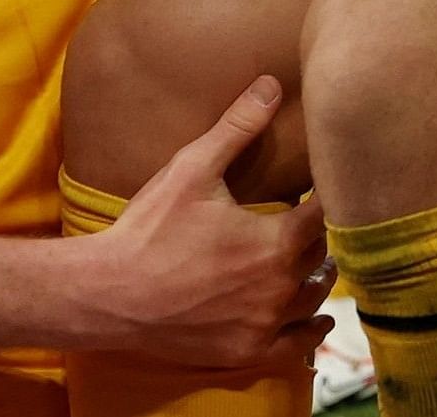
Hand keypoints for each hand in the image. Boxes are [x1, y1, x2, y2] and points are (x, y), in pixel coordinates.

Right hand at [70, 77, 331, 369]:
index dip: (329, 196)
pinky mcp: (246, 351)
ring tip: (317, 262)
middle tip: (313, 220)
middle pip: (322, 256)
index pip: (328, 214)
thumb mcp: (192, 169)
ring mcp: (264, 324)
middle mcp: (280, 287)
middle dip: (319, 236)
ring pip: (315, 299)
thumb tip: (271, 85)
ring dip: (317, 278)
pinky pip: (296, 345)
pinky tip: (317, 320)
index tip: (327, 184)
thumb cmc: (148, 230)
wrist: (107, 295)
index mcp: (276, 242)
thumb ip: (237, 128)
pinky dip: (310, 330)